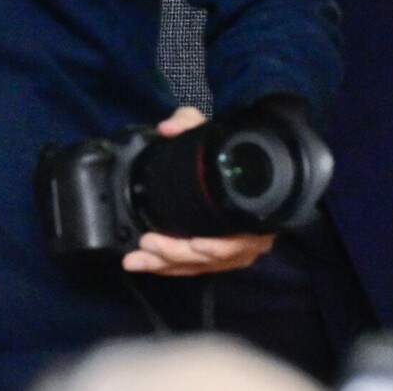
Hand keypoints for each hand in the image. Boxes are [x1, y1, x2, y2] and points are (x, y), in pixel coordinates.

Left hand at [120, 107, 275, 276]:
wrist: (233, 163)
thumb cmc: (226, 151)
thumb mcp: (210, 131)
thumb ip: (190, 123)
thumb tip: (168, 128)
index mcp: (256, 208)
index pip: (243, 237)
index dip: (219, 245)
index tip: (194, 242)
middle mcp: (252, 235)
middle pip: (216, 258)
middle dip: (179, 255)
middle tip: (148, 243)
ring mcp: (237, 249)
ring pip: (201, 266)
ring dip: (167, 265)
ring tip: (136, 259)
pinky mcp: (219, 257)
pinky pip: (196, 269)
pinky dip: (171, 268)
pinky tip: (148, 263)